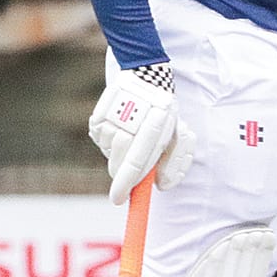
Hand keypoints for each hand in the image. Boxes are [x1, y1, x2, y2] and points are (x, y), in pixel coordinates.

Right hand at [88, 66, 193, 204]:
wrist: (144, 76)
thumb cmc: (164, 112)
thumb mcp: (179, 134)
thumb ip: (175, 162)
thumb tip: (161, 186)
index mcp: (155, 124)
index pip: (135, 162)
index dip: (125, 185)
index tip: (118, 199)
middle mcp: (131, 120)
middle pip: (119, 162)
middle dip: (123, 175)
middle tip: (129, 175)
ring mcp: (111, 117)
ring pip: (110, 152)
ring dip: (120, 153)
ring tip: (132, 135)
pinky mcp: (97, 116)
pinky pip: (100, 141)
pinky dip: (110, 141)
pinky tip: (120, 127)